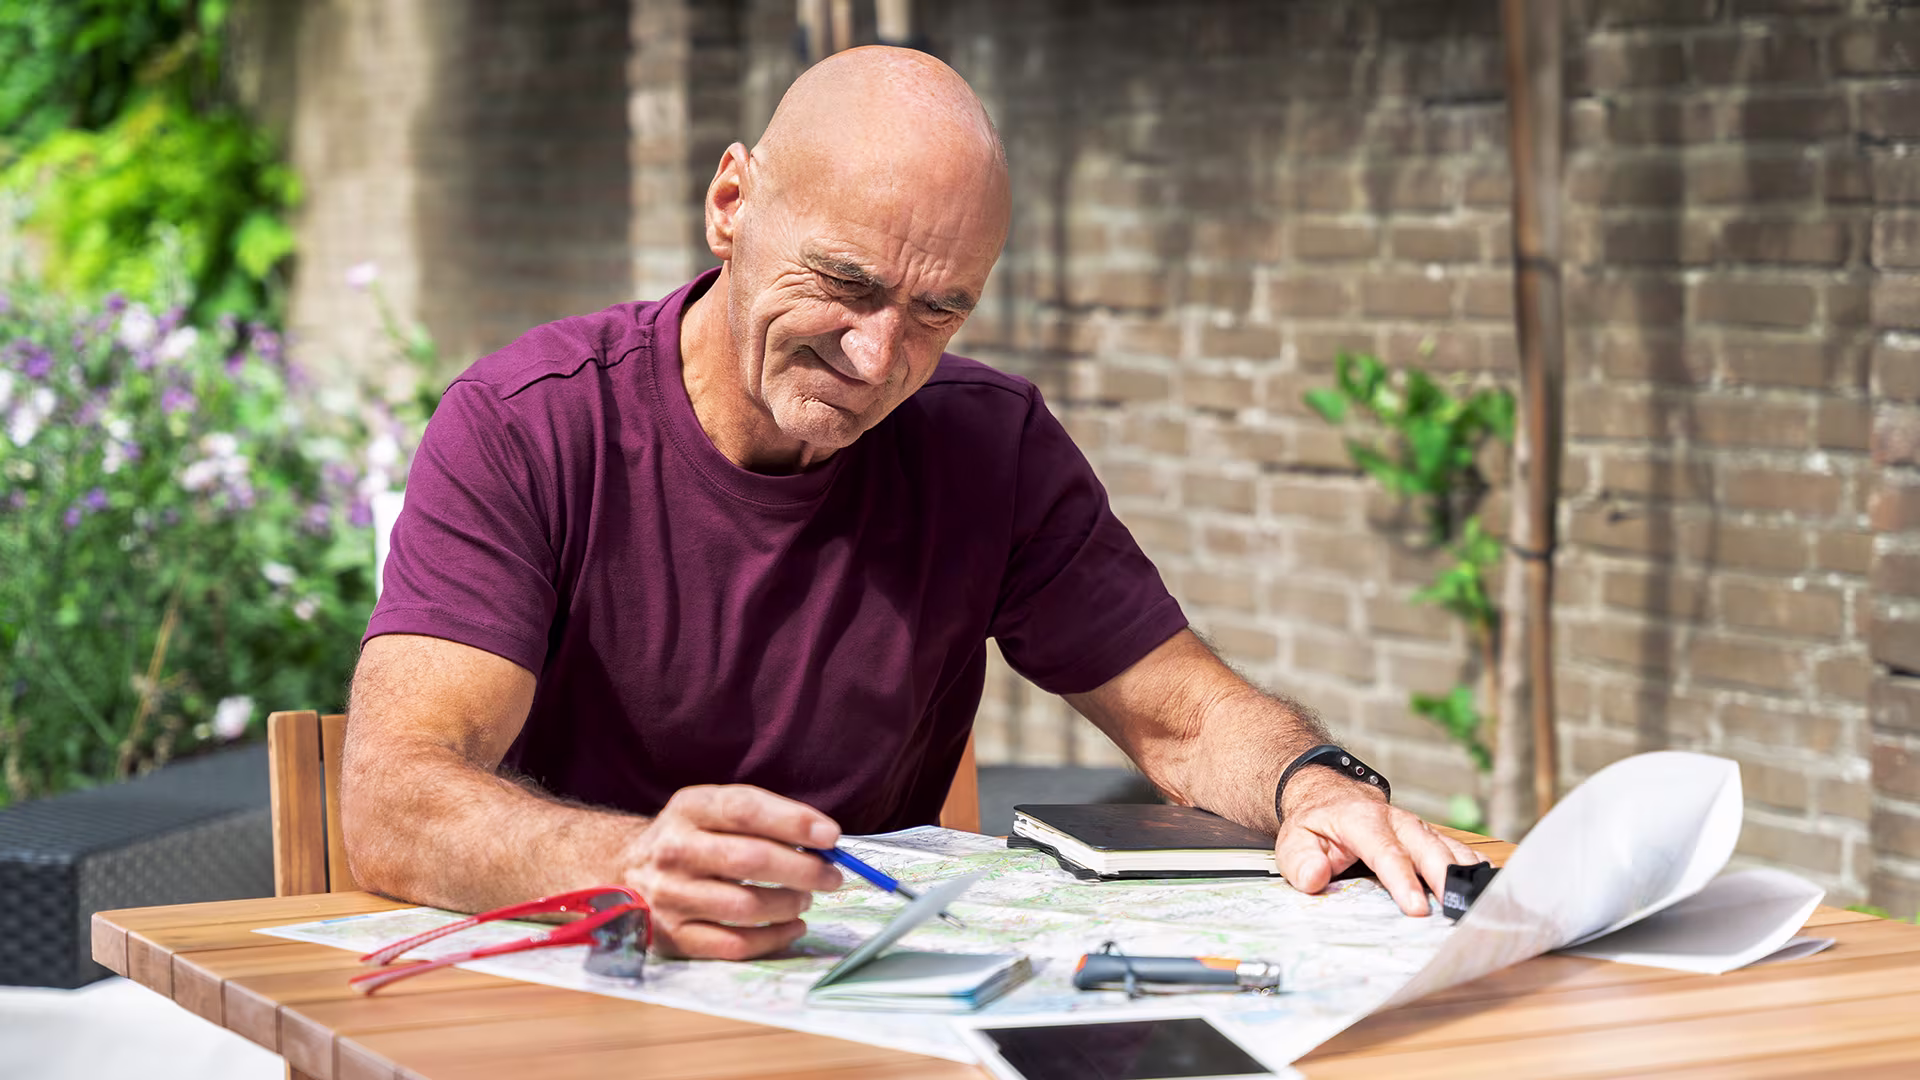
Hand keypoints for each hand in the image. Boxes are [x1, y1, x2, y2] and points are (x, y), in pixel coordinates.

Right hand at [618, 784, 845, 958]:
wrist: (624, 870)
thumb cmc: (690, 837)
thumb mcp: (712, 809)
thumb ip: (762, 817)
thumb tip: (823, 840)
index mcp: (688, 809)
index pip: (745, 810)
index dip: (793, 821)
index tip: (831, 835)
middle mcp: (674, 851)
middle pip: (751, 860)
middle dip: (803, 869)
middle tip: (831, 876)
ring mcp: (671, 896)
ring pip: (746, 906)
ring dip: (789, 904)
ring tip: (806, 899)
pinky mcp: (673, 936)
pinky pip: (734, 944)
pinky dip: (773, 938)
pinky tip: (792, 926)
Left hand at [1273, 768, 1482, 915]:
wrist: (1330, 797)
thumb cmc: (1315, 824)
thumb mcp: (1294, 840)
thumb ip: (1301, 861)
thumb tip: (1314, 878)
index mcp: (1363, 820)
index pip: (1386, 852)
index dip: (1403, 881)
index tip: (1417, 908)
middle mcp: (1398, 822)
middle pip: (1429, 850)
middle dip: (1445, 880)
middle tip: (1458, 912)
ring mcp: (1419, 829)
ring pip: (1451, 849)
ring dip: (1468, 876)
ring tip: (1485, 905)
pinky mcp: (1431, 838)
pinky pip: (1460, 852)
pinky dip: (1476, 870)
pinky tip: (1492, 890)